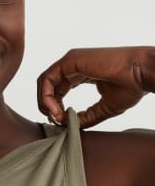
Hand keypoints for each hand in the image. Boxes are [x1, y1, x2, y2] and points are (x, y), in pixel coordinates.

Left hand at [37, 46, 154, 127]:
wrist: (141, 74)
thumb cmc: (131, 86)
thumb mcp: (104, 107)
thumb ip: (86, 116)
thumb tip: (70, 125)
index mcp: (81, 72)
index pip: (59, 89)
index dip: (56, 108)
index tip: (63, 122)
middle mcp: (73, 65)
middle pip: (49, 86)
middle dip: (48, 106)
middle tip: (57, 121)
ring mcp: (70, 61)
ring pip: (44, 82)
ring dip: (45, 103)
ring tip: (56, 117)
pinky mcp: (70, 61)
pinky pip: (47, 79)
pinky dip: (46, 96)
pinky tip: (55, 110)